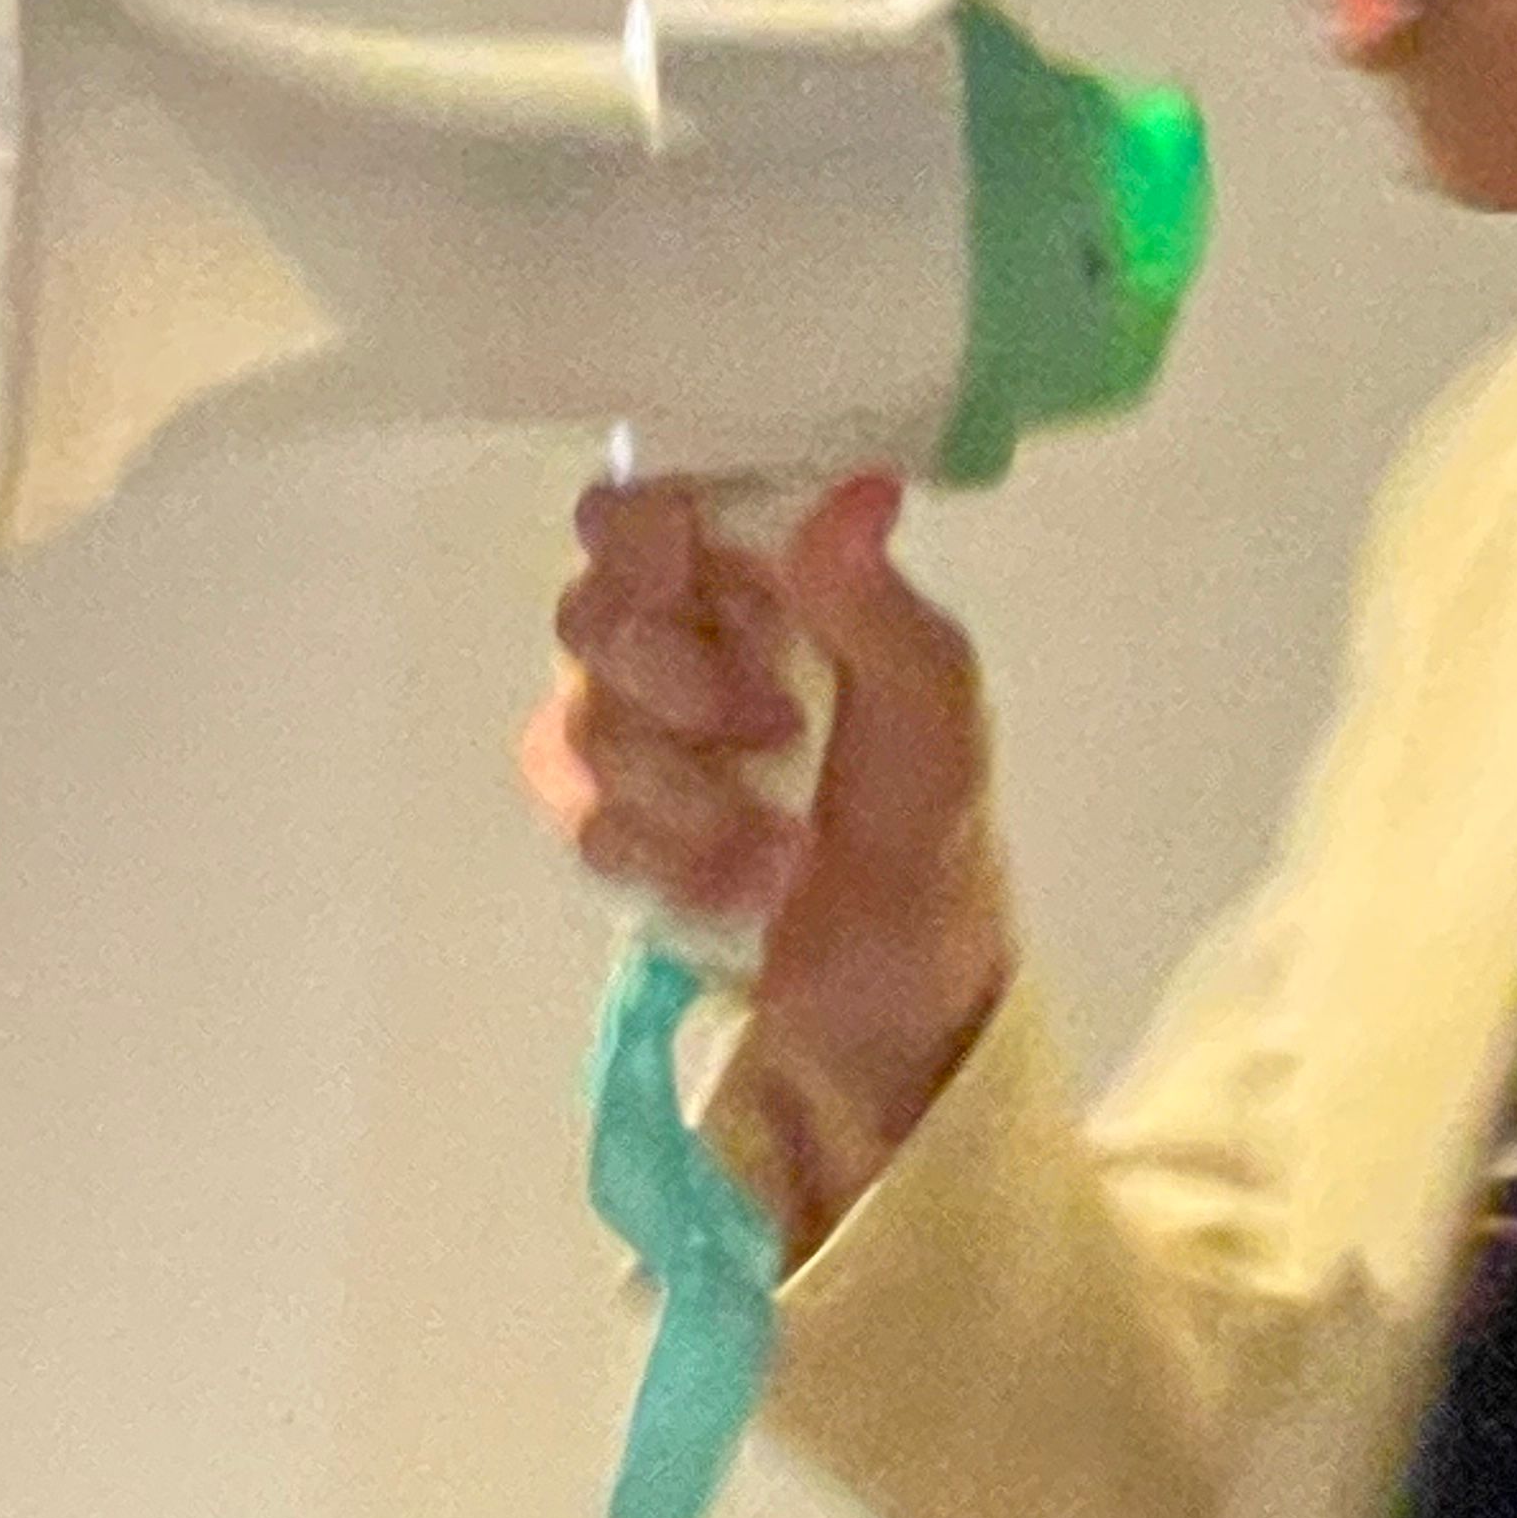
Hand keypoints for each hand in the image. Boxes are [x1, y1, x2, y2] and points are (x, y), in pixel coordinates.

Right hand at [517, 475, 1014, 1224]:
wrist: (896, 1024)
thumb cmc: (931, 849)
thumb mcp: (940, 725)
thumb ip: (881, 610)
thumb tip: (854, 493)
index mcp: (766, 582)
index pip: (648, 500)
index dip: (645, 535)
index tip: (691, 579)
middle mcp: (685, 641)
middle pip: (594, 607)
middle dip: (678, 688)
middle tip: (776, 736)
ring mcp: (634, 735)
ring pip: (579, 722)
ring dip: (688, 801)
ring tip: (779, 853)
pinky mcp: (607, 828)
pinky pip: (576, 817)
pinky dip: (661, 863)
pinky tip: (731, 894)